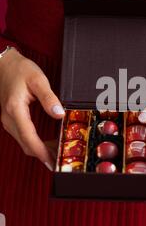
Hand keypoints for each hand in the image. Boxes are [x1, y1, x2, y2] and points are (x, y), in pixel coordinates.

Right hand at [0, 48, 64, 169]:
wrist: (4, 64)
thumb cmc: (20, 70)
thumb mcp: (38, 79)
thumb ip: (49, 98)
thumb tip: (59, 115)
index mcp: (15, 110)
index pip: (29, 137)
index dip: (41, 152)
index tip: (52, 161)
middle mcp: (9, 119)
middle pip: (26, 145)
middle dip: (43, 155)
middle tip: (60, 161)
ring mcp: (8, 121)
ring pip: (24, 143)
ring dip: (40, 150)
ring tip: (57, 154)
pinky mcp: (11, 120)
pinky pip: (23, 137)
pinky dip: (35, 143)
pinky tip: (48, 144)